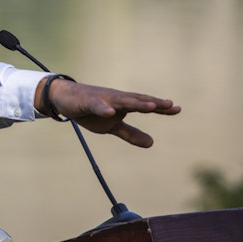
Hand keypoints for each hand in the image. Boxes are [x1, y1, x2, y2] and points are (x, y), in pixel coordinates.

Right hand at [37, 78, 180, 147]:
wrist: (65, 98)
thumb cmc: (91, 111)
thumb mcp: (112, 126)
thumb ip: (131, 133)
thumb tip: (152, 143)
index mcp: (124, 105)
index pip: (145, 105)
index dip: (160, 108)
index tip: (177, 109)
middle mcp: (117, 99)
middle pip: (138, 101)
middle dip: (153, 103)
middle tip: (170, 105)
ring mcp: (103, 99)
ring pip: (122, 101)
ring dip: (136, 103)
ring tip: (150, 106)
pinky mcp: (88, 102)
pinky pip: (98, 106)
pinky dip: (104, 109)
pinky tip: (111, 113)